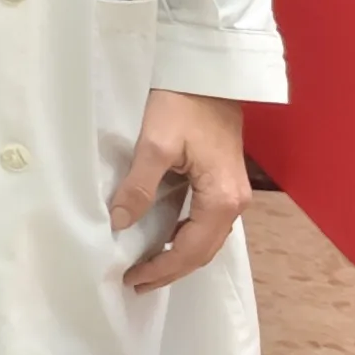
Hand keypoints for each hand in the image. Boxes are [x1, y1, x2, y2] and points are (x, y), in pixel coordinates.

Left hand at [114, 90, 248, 291]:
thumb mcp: (155, 143)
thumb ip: (139, 186)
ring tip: (145, 267)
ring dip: (178, 255)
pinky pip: (205, 221)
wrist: (209, 72)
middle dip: (171, 270)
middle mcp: (235, 202)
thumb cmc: (182, 102)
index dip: (162, 269)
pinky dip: (184, 236)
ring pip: (206, 238)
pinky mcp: (223, 181)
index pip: (191, 249)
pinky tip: (162, 238)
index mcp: (222, 198)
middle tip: (136, 282)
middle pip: (203, 251)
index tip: (132, 279)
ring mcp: (232, 192)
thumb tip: (120, 222)